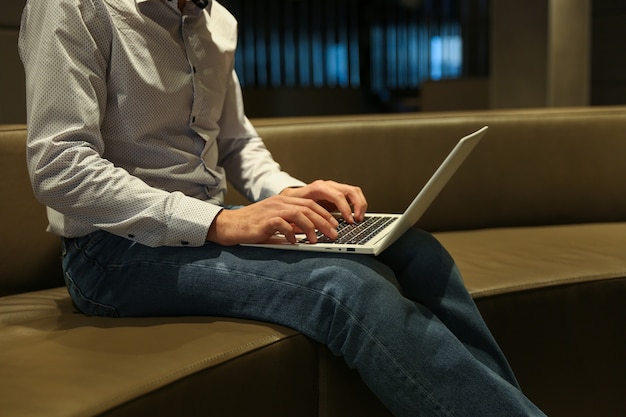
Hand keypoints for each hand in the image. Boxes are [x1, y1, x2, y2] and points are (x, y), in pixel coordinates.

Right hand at [206, 194, 338, 245]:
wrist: (230, 225)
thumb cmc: (253, 226)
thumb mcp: (275, 222)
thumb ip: (291, 224)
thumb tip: (307, 233)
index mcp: (284, 200)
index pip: (310, 203)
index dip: (325, 214)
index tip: (334, 225)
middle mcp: (280, 202)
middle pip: (309, 208)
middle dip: (324, 221)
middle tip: (334, 234)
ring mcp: (272, 210)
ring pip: (299, 214)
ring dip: (311, 227)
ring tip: (316, 240)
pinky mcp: (264, 220)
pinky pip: (283, 224)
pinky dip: (291, 233)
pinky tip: (294, 242)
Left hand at [279, 180, 367, 223]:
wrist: (292, 197)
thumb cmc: (295, 204)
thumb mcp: (299, 210)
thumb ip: (308, 217)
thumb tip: (316, 229)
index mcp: (319, 188)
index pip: (338, 196)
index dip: (345, 208)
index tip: (349, 221)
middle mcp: (329, 185)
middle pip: (351, 191)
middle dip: (357, 206)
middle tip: (357, 220)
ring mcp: (335, 188)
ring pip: (355, 191)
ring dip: (360, 205)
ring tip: (359, 218)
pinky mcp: (339, 193)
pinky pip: (353, 195)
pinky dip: (358, 204)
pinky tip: (356, 215)